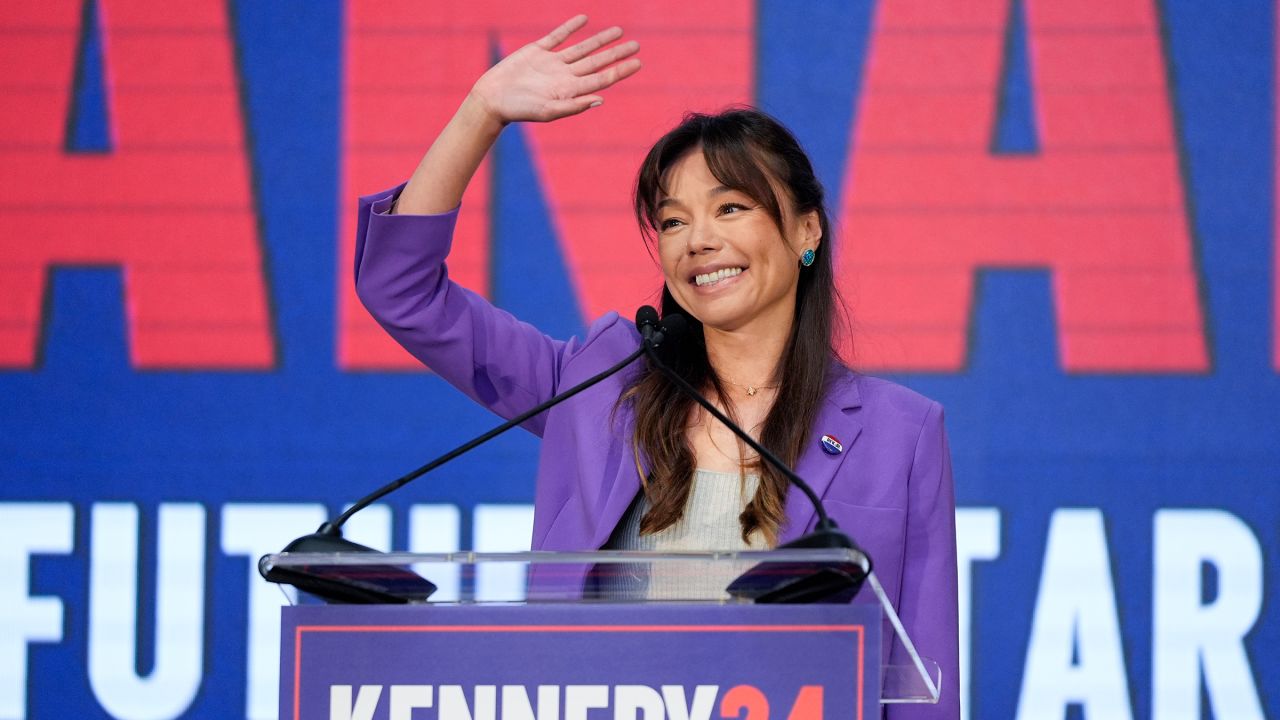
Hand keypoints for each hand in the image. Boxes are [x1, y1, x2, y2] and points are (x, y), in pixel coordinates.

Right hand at [469, 15, 641, 123]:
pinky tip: (583, 19)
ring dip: (600, 40)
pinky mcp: (537, 51)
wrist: (492, 99)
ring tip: (618, 31)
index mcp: (570, 91)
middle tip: (636, 45)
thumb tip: (601, 100)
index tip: (638, 63)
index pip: (602, 79)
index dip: (621, 70)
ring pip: (582, 48)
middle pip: (597, 62)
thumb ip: (574, 106)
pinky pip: (558, 36)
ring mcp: (552, 63)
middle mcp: (565, 76)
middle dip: (616, 53)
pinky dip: (570, 27)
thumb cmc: (519, 110)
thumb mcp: (548, 111)